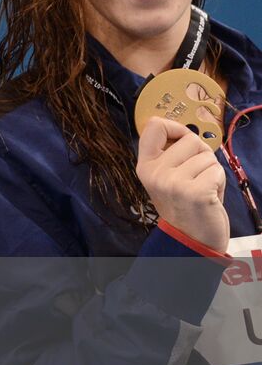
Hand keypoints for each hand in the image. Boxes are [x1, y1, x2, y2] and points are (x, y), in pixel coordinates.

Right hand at [136, 117, 228, 252]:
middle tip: (197, 176)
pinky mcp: (194, 192)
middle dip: (202, 154)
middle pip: (190, 138)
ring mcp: (172, 182)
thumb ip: (170, 154)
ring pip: (207, 156)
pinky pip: (217, 170)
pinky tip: (210, 196)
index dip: (175, 127)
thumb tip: (186, 130)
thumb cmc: (185, 204)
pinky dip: (220, 182)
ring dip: (212, 171)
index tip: (182, 139)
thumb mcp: (166, 176)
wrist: (191, 239)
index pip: (154, 126)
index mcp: (145, 165)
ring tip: (203, 188)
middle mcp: (154, 172)